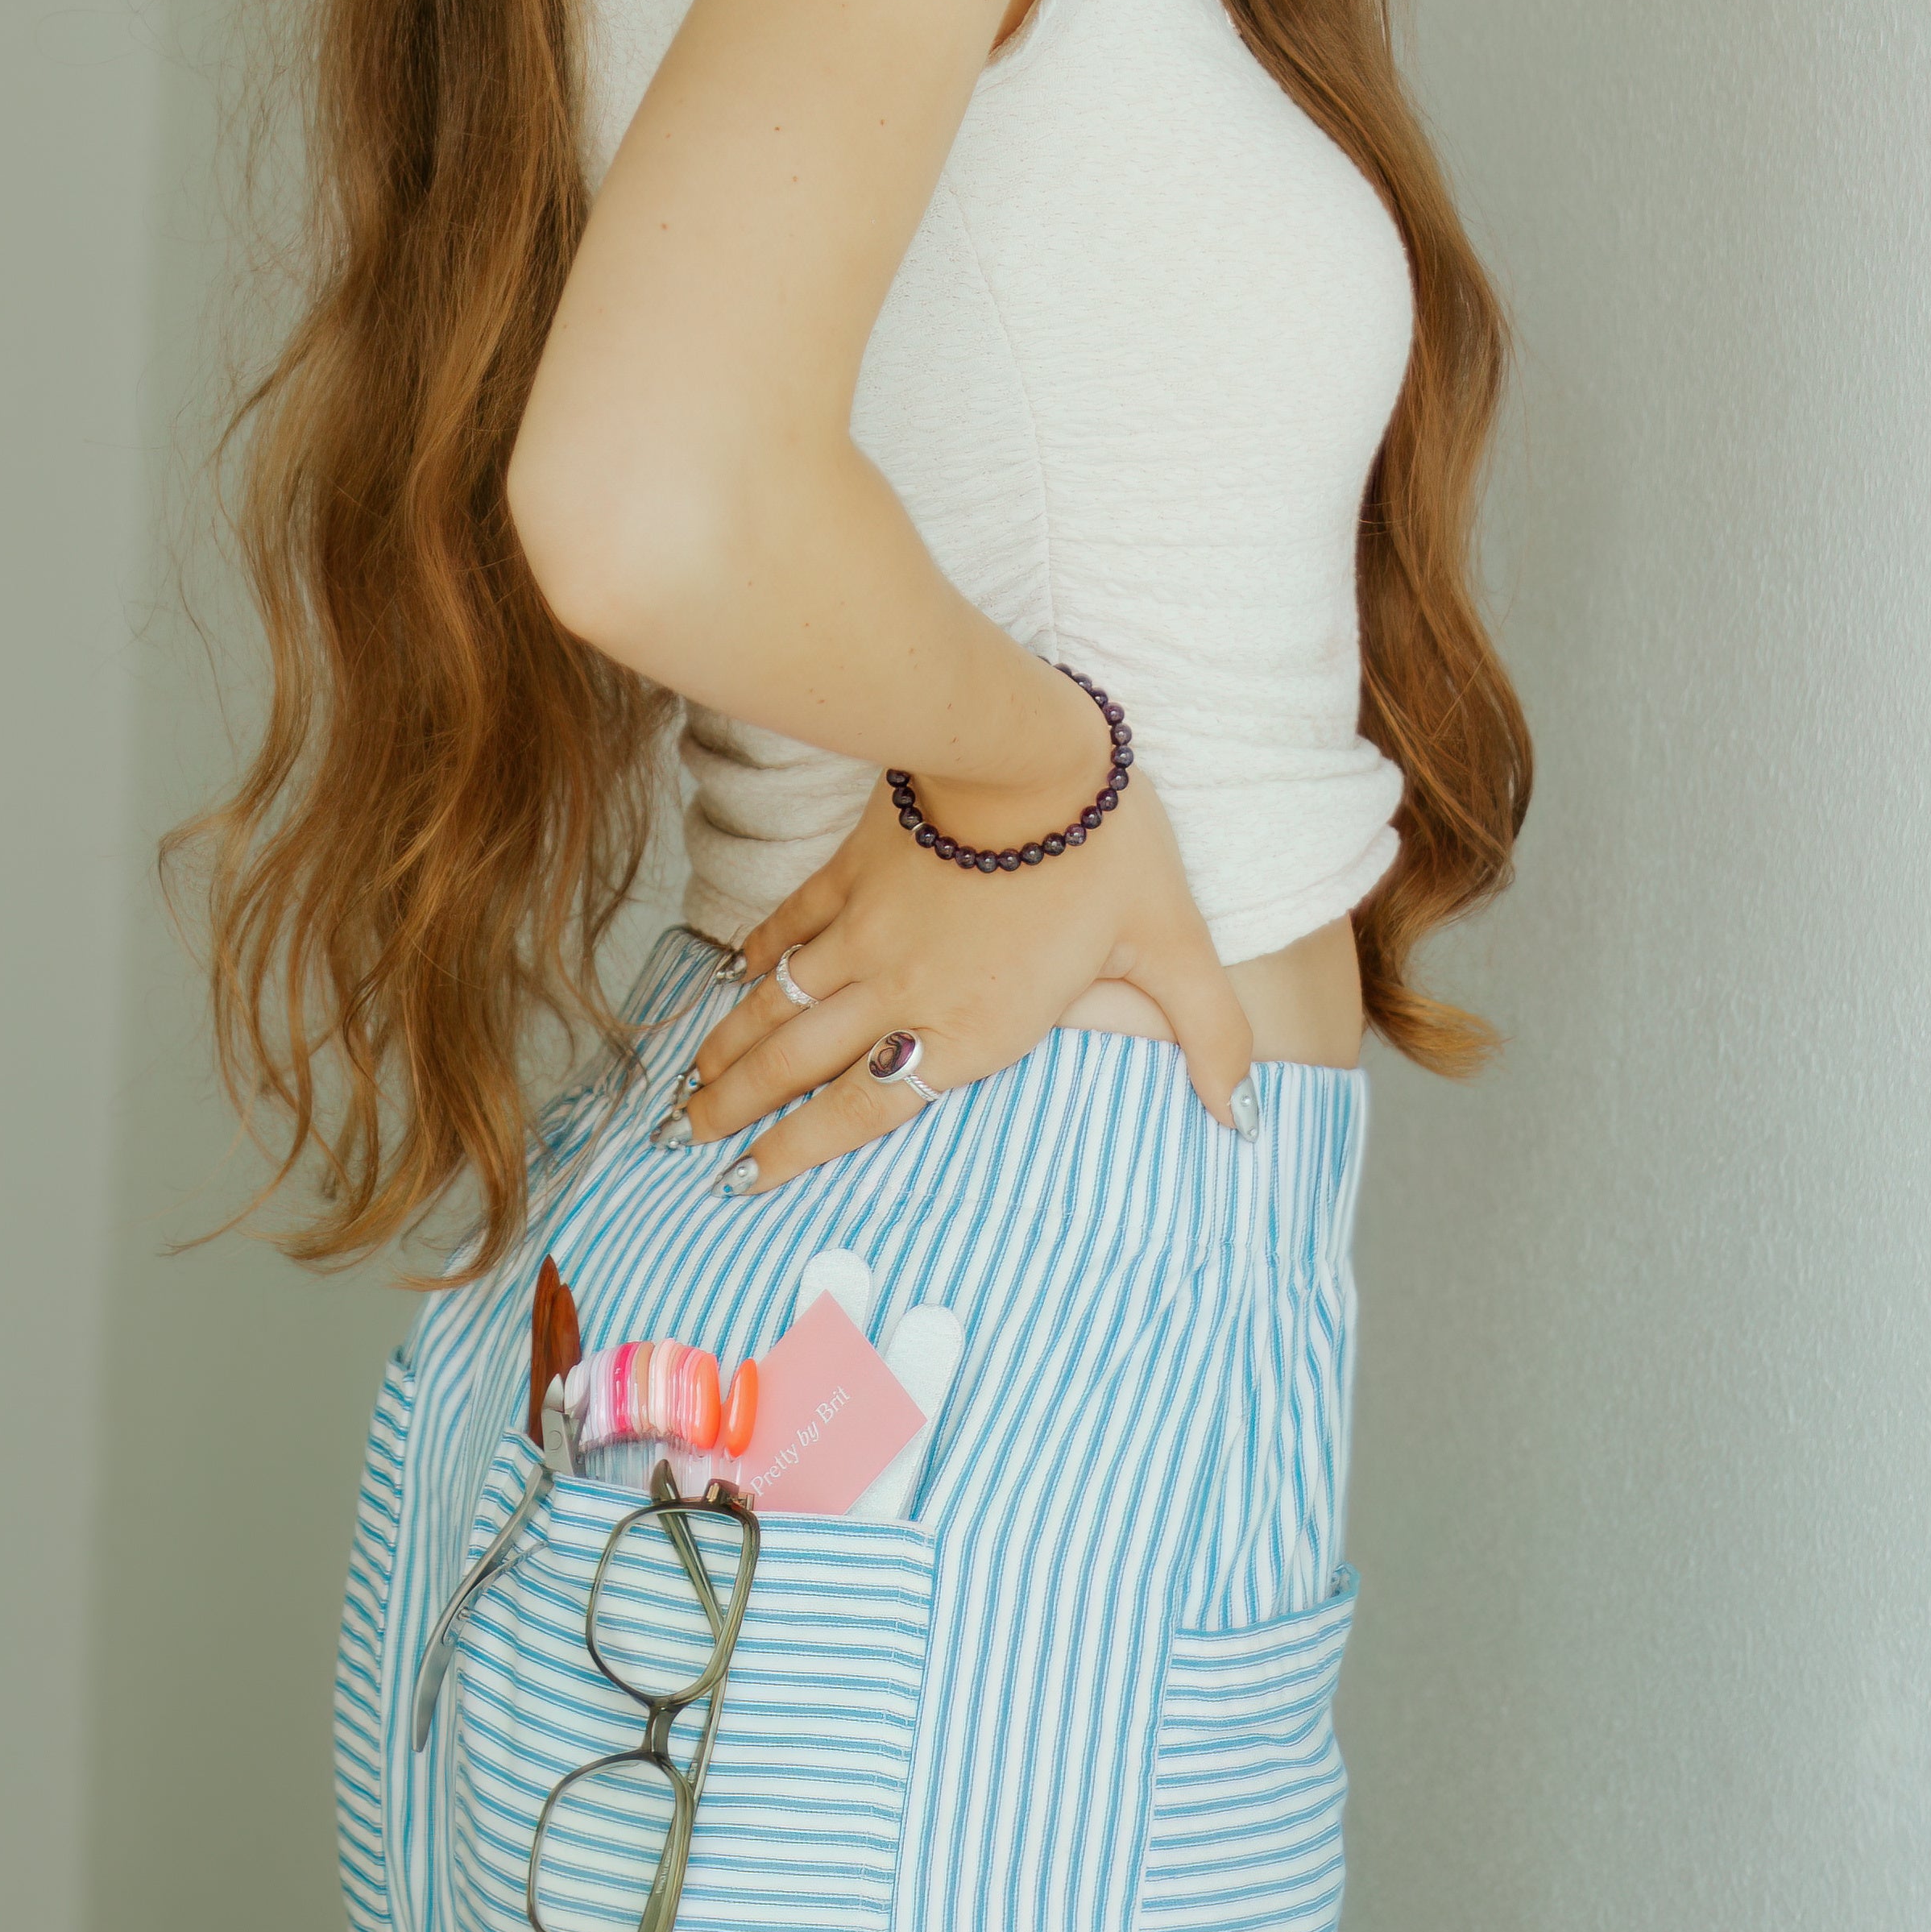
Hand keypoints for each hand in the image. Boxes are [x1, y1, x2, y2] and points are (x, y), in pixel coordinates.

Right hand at [661, 760, 1256, 1186]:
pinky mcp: (851, 870)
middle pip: (797, 1067)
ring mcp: (866, 931)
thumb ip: (1208, 1038)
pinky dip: (755, 956)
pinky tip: (733, 975)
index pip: (864, 1110)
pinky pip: (790, 926)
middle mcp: (900, 992)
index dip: (798, 1151)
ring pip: (777, 1004)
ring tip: (687, 1085)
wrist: (1033, 750)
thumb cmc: (1105, 850)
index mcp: (969, 1029)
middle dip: (737, 1110)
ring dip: (727, 1047)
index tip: (748, 1181)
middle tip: (687, 1137)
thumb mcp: (1174, 946)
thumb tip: (1243, 1118)